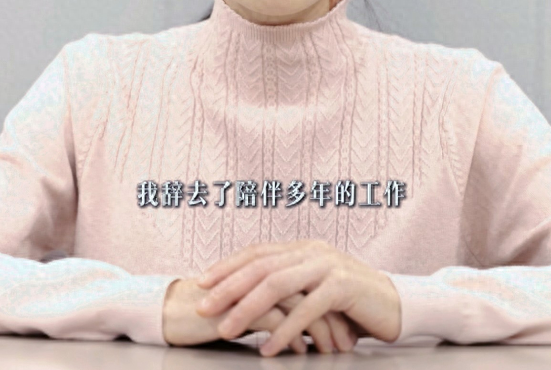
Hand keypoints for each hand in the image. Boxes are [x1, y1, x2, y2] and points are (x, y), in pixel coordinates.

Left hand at [195, 239, 401, 356]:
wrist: (395, 304)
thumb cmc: (349, 301)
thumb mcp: (314, 288)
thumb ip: (287, 286)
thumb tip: (244, 300)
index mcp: (302, 248)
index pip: (257, 253)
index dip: (227, 266)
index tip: (201, 282)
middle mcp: (312, 251)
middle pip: (261, 266)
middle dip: (228, 286)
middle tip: (203, 306)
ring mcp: (328, 266)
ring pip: (279, 284)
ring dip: (249, 308)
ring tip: (228, 329)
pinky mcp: (344, 286)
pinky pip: (308, 308)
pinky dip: (286, 329)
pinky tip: (269, 347)